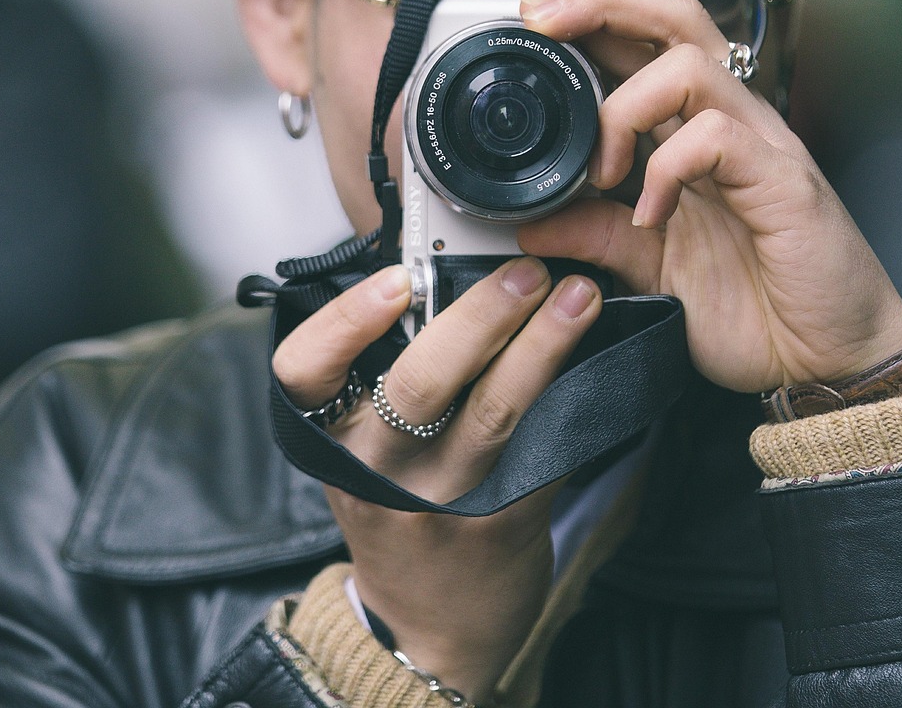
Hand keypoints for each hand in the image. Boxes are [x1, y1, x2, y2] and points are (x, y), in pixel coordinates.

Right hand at [273, 258, 600, 700]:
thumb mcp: (367, 455)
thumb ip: (386, 378)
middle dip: (480, 317)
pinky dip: (571, 396)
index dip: (345, 320)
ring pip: (494, 410)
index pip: (304, 370)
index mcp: (335, 441)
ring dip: (542, 345)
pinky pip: (540, 447)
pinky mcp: (501, 523)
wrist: (428, 628)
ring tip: (577, 297)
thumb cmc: (401, 514)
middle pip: (419, 383)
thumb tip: (446, 275)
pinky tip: (597, 359)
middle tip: (524, 273)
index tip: (396, 280)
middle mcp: (378, 472)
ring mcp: (440, 502)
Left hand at [517, 0, 901, 392]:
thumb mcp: (655, 271)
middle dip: (605, 5)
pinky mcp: (783, 182)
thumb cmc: (762, 313)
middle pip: (679, 21)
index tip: (535, 25)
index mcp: (702, 137)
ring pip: (691, 64)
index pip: (652, 45)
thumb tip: (533, 223)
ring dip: (625, 106)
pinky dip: (667, 169)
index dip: (596, 19)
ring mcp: (763, 147)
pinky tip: (653, 217)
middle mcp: (735, 126)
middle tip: (543, 23)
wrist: (832, 363)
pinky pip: (716, 137)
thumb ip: (601, 235)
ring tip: (603, 171)